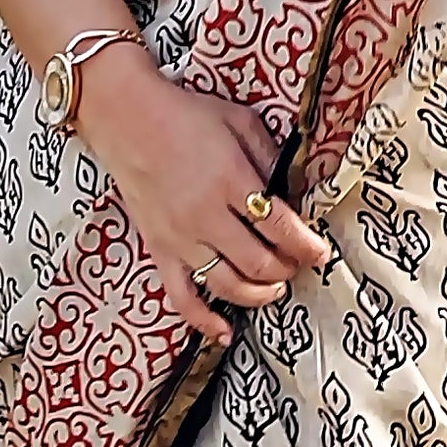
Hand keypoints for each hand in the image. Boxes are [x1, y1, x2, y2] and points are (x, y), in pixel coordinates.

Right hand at [79, 49, 332, 348]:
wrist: (126, 116)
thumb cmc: (184, 115)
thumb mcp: (240, 123)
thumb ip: (270, 157)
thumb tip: (295, 192)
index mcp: (230, 180)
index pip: (281, 227)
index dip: (307, 245)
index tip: (321, 252)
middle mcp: (205, 215)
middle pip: (259, 262)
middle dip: (288, 269)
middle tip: (297, 263)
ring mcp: (180, 237)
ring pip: (228, 285)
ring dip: (259, 293)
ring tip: (274, 286)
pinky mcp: (159, 249)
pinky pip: (182, 297)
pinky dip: (204, 320)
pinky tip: (225, 331)